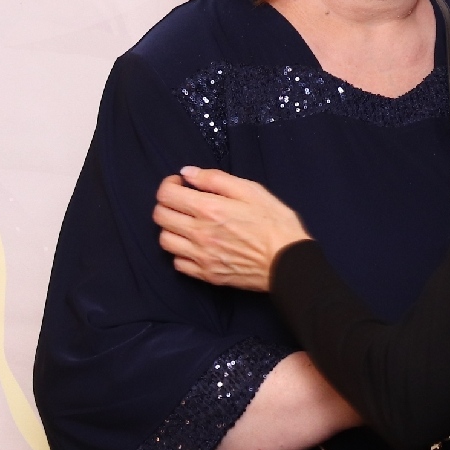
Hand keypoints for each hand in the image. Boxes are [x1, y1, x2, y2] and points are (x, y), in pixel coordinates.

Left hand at [153, 166, 311, 291]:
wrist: (289, 262)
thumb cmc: (275, 224)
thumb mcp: (250, 190)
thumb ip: (215, 178)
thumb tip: (188, 173)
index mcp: (209, 209)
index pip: (166, 195)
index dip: (169, 185)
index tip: (180, 184)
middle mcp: (199, 233)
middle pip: (160, 217)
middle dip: (167, 204)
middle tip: (182, 201)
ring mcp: (201, 257)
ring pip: (164, 241)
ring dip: (171, 228)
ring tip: (187, 224)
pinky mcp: (207, 275)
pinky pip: (178, 264)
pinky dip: (181, 252)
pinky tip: (194, 245)